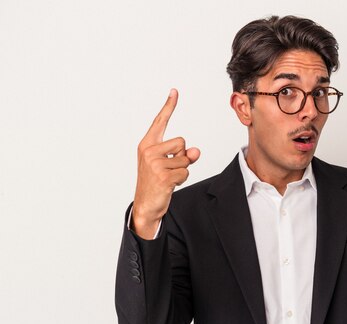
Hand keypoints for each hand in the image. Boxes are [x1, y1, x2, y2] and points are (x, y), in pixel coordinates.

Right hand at [132, 89, 200, 238]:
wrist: (146, 204)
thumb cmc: (157, 182)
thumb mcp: (169, 165)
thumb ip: (183, 155)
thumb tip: (196, 152)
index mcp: (147, 144)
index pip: (160, 122)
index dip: (168, 106)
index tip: (175, 91)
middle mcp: (149, 150)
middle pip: (182, 142)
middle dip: (182, 156)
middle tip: (169, 169)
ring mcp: (154, 163)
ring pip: (185, 159)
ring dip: (182, 170)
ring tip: (168, 177)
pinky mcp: (163, 176)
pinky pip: (185, 172)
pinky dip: (182, 180)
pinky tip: (169, 185)